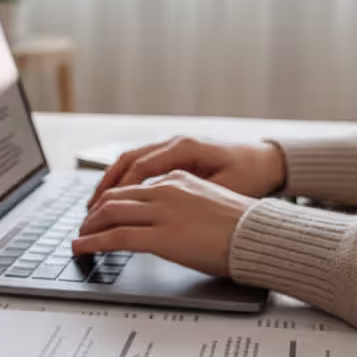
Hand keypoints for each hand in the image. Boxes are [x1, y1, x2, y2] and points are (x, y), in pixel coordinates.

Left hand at [74, 171, 256, 276]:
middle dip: (94, 213)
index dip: (110, 200)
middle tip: (84, 226)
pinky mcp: (161, 237)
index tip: (100, 212)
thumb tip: (172, 219)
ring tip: (80, 238)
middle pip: (115, 196)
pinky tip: (82, 248)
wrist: (260, 236)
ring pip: (110, 214)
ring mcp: (162, 212)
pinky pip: (116, 237)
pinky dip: (93, 242)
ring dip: (89, 227)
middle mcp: (166, 190)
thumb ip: (185, 203)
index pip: (133, 186)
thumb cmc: (243, 227)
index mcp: (178, 178)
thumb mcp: (210, 202)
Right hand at [87, 136, 285, 208]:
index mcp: (184, 148)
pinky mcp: (174, 156)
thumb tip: (167, 213)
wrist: (267, 161)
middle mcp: (174, 143)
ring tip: (94, 206)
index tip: (103, 211)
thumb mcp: (226, 189)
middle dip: (105, 187)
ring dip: (110, 183)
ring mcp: (172, 147)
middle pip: (127, 161)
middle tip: (90, 212)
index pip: (140, 168)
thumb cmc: (250, 175)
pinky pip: (140, 165)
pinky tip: (116, 199)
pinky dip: (124, 181)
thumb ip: (194, 198)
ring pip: (130, 162)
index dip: (119, 191)